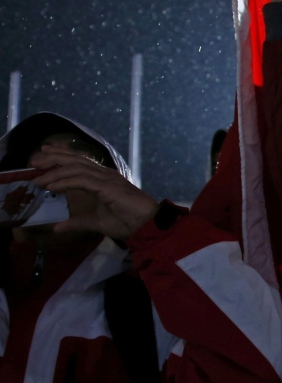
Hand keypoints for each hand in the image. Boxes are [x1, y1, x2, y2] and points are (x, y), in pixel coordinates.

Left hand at [31, 146, 159, 239]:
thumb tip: (57, 228)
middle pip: (75, 159)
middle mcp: (104, 174)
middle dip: (53, 157)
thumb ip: (77, 222)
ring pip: (76, 168)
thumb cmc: (127, 222)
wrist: (146, 225)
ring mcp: (106, 178)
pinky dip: (65, 182)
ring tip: (38, 177)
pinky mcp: (107, 186)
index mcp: (103, 178)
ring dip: (55, 171)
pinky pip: (81, 180)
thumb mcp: (96, 223)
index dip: (61, 156)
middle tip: (34, 160)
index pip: (79, 162)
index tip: (43, 155)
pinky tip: (52, 187)